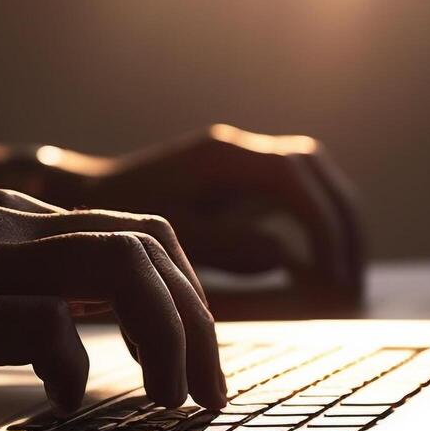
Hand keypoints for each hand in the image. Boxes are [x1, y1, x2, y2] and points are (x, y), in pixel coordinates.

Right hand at [0, 190, 223, 430]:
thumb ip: (10, 304)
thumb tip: (82, 341)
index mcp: (1, 222)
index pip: (137, 231)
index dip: (188, 298)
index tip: (198, 366)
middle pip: (148, 241)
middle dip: (199, 321)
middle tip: (207, 394)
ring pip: (118, 263)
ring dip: (167, 339)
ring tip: (169, 402)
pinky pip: (47, 326)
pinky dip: (78, 373)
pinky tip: (63, 410)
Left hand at [83, 125, 364, 295]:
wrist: (78, 196)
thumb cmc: (114, 219)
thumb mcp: (167, 236)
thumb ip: (226, 245)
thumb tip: (284, 257)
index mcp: (222, 156)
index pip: (295, 179)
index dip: (321, 226)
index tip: (331, 274)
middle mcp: (237, 150)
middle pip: (314, 170)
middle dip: (341, 224)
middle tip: (351, 280)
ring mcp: (239, 163)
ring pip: (310, 178)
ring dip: (333, 222)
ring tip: (344, 277)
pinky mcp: (237, 182)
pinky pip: (293, 196)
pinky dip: (312, 226)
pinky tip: (315, 268)